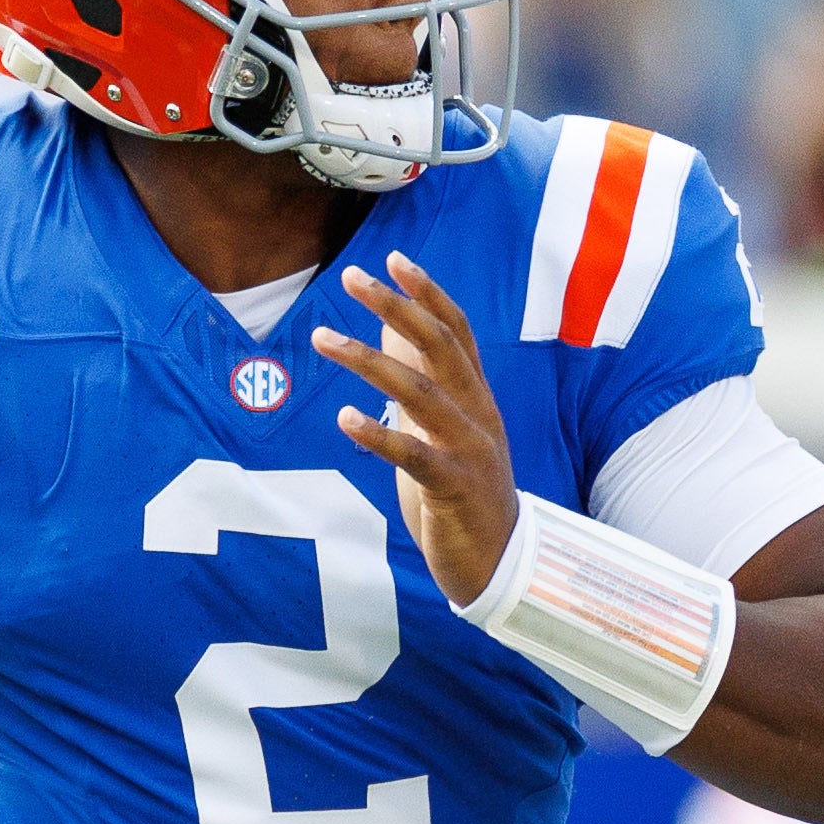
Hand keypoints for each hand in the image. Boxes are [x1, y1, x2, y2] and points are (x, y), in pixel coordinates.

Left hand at [315, 252, 514, 605]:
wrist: (500, 564)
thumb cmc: (462, 493)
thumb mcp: (445, 431)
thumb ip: (424, 383)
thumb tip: (391, 330)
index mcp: (477, 397)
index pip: (456, 330)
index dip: (427, 292)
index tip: (391, 259)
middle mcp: (479, 414)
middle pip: (439, 345)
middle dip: (395, 306)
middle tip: (351, 278)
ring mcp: (471, 449)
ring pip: (420, 391)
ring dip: (368, 361)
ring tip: (323, 339)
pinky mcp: (456, 488)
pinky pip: (415, 454)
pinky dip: (378, 434)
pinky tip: (345, 418)